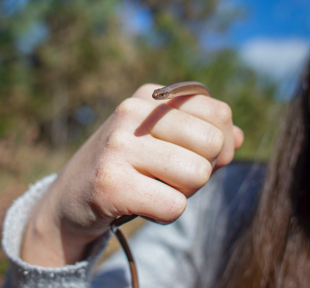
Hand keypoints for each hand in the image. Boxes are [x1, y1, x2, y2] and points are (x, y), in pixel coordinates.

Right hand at [21, 84, 243, 266]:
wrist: (70, 199)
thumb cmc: (129, 167)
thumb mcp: (165, 140)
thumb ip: (204, 135)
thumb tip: (238, 137)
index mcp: (152, 97)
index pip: (219, 114)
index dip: (220, 145)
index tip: (195, 157)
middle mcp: (133, 111)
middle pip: (213, 143)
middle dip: (202, 170)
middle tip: (170, 177)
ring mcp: (120, 145)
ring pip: (198, 174)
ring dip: (183, 192)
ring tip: (153, 188)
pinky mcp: (111, 183)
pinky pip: (175, 206)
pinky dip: (165, 213)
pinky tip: (140, 204)